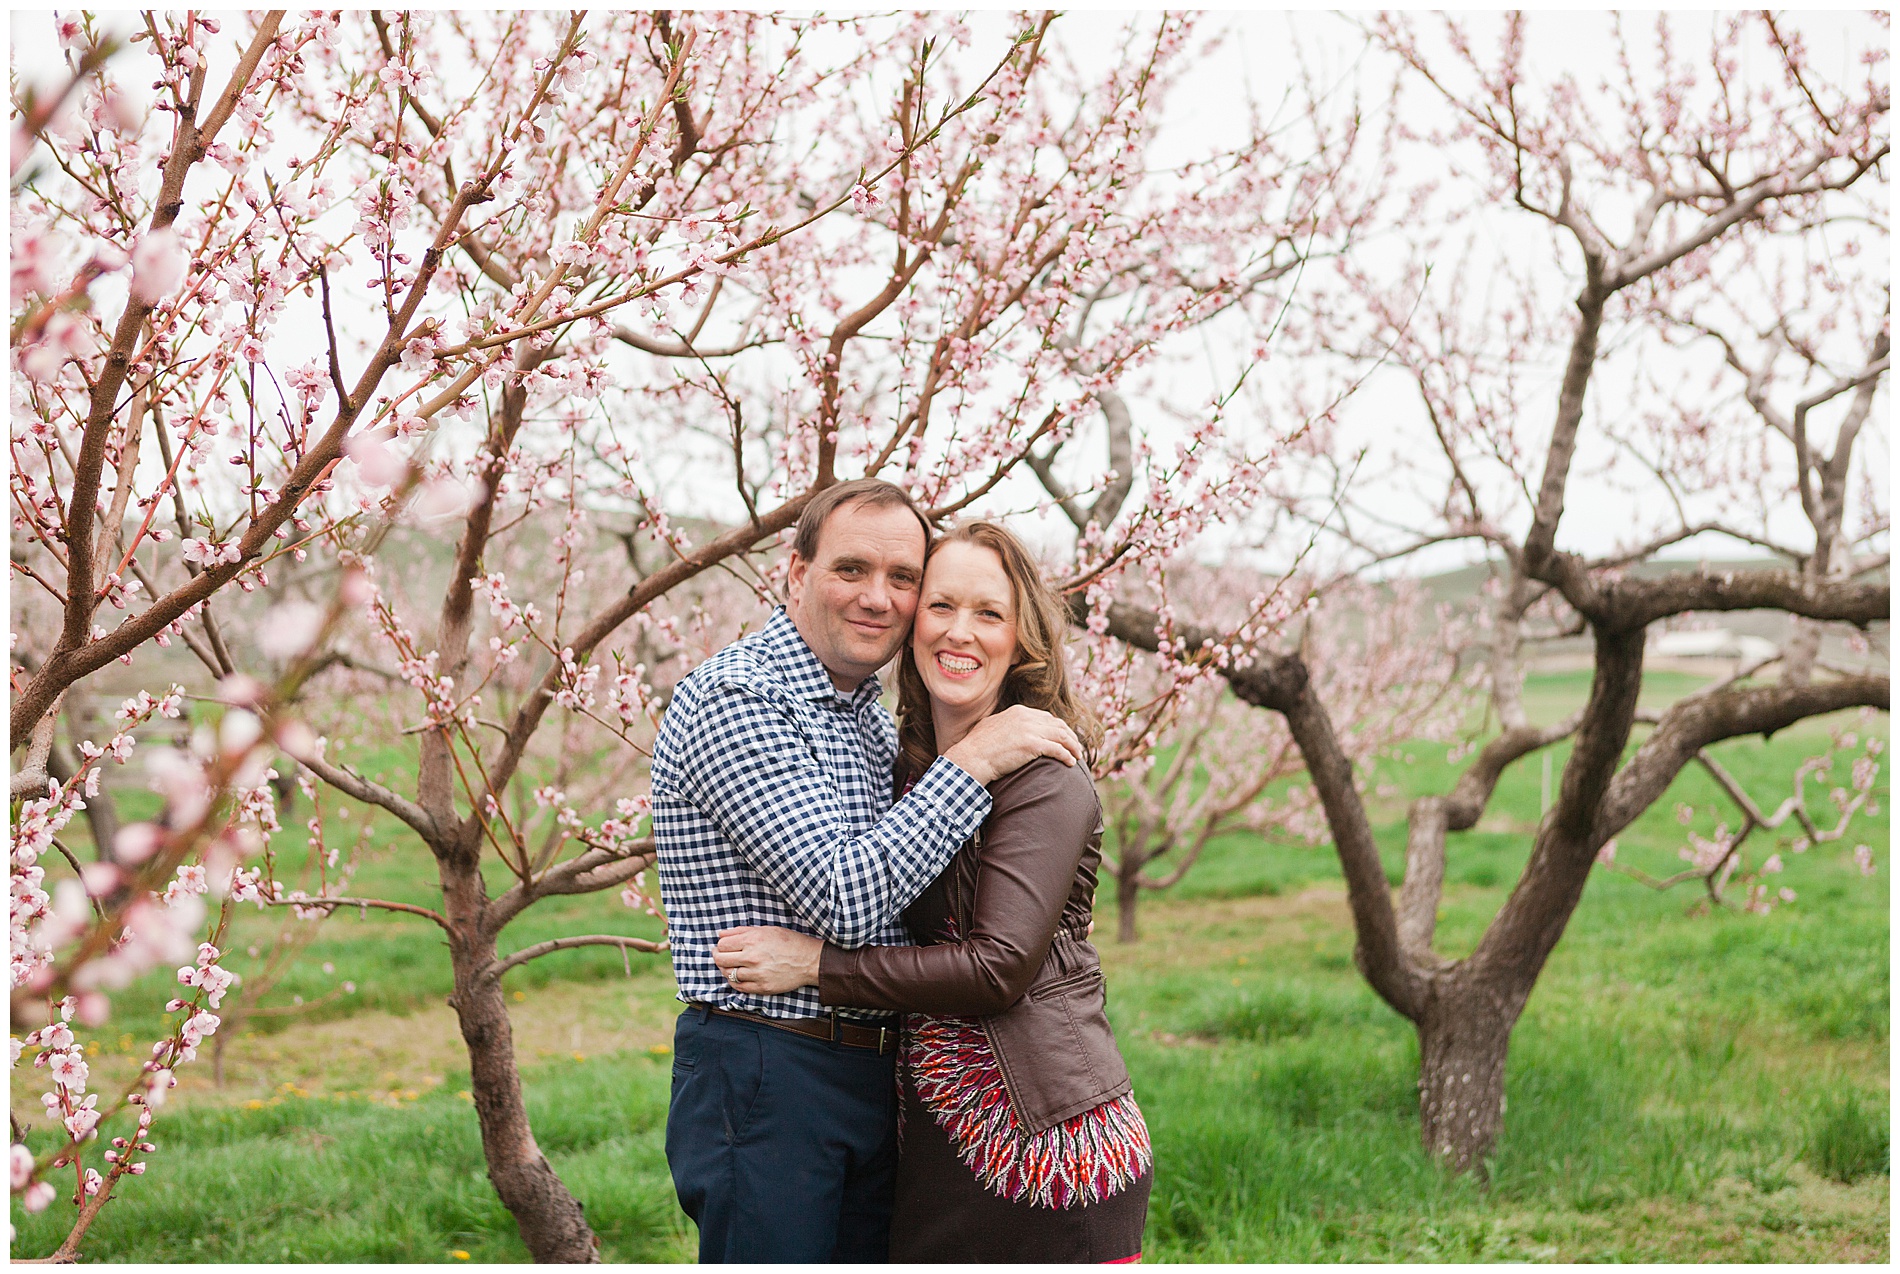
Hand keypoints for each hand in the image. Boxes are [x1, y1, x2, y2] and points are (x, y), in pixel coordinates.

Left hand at [714, 926, 823, 994]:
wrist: (809, 960)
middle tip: (720, 955)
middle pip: (721, 960)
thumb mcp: (767, 930)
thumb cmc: (789, 942)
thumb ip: (742, 931)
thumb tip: (721, 934)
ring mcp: (757, 974)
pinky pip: (739, 987)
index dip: (720, 945)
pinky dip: (734, 982)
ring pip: (728, 974)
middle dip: (718, 957)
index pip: (722, 944)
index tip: (722, 946)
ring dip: (726, 970)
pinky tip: (737, 977)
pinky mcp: (762, 987)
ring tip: (730, 966)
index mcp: (753, 939)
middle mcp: (752, 957)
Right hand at [942, 704, 1082, 783]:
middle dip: (1069, 736)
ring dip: (1072, 746)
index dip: (1058, 728)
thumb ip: (1004, 724)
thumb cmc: (977, 747)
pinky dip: (1067, 756)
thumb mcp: (991, 726)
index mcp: (1018, 711)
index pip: (1046, 717)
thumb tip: (1004, 727)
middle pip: (1057, 725)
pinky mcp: (1033, 745)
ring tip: (1077, 756)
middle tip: (1076, 747)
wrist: (972, 757)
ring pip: (1061, 736)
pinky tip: (1070, 763)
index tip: (1064, 738)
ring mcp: (1030, 730)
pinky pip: (1058, 749)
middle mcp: (1026, 717)